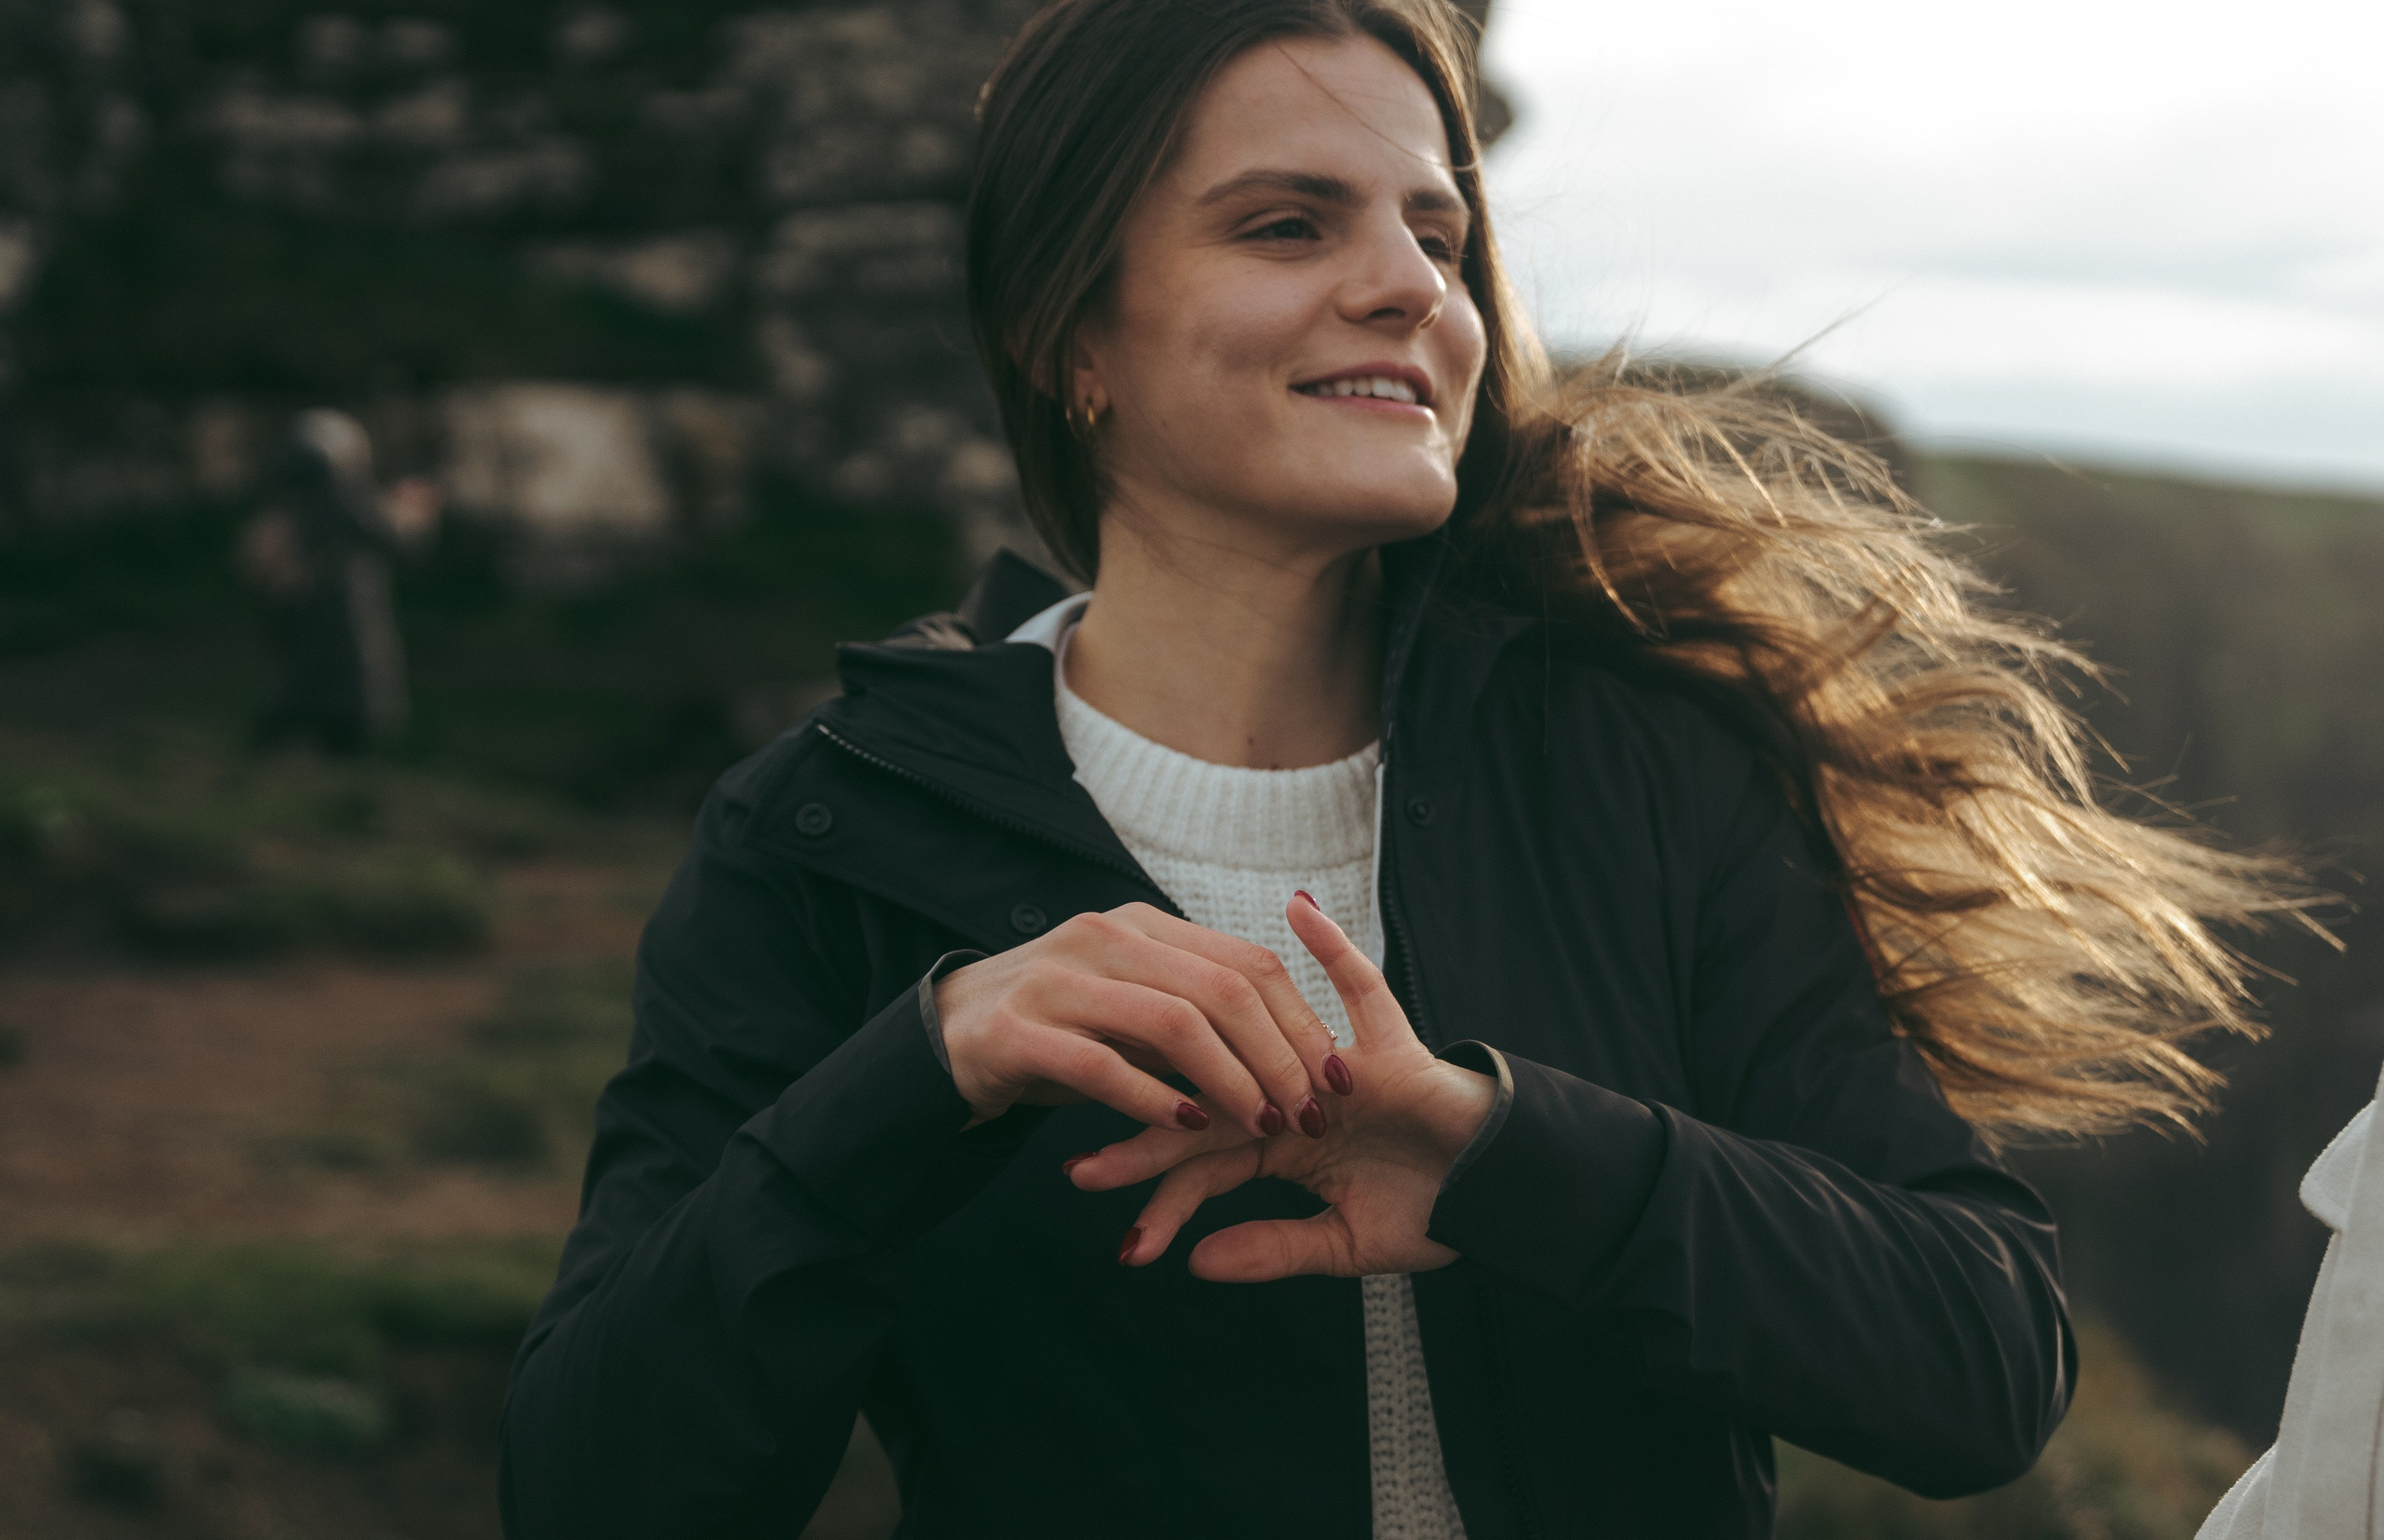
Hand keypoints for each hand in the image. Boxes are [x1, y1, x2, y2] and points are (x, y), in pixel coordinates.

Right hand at [935, 902, 1339, 1138]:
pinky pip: (1101, 1065)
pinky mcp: (1018, 1031)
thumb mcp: (1130, 1006)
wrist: (944, 1038)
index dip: (1302, 1021)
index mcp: (1141, 926)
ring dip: (1229, 1080)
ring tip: (1260, 1124)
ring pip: (1172, 1022)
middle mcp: (1104, 938)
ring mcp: (1058, 980)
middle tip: (1308, 1111)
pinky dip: (1152, 1100)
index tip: (1338, 1077)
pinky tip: (1186, 1131)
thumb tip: (1291, 1045)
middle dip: (1278, 1055)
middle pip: (1222, 989)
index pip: (1246, 962)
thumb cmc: (1057, 1030)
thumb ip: (1195, 1010)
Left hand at [1070, 892, 1496, 1279]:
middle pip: (1206, 1107)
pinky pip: (1359, 984)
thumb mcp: (1346, 1245)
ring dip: (1194, 1069)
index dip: (1151, 1184)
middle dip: (1145, 1137)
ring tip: (1130, 1075)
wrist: (1502, 1192)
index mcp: (1280, 1143)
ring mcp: (1332, 1064)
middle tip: (1078, 1166)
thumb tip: (1194, 1262)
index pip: (1201, 1160)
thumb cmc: (1434, 1212)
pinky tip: (1295, 909)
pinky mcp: (1385, 1042)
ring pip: (1251, 1058)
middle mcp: (1292, 1094)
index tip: (1090, 1197)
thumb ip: (1272, 1250)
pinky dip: (1332, 945)